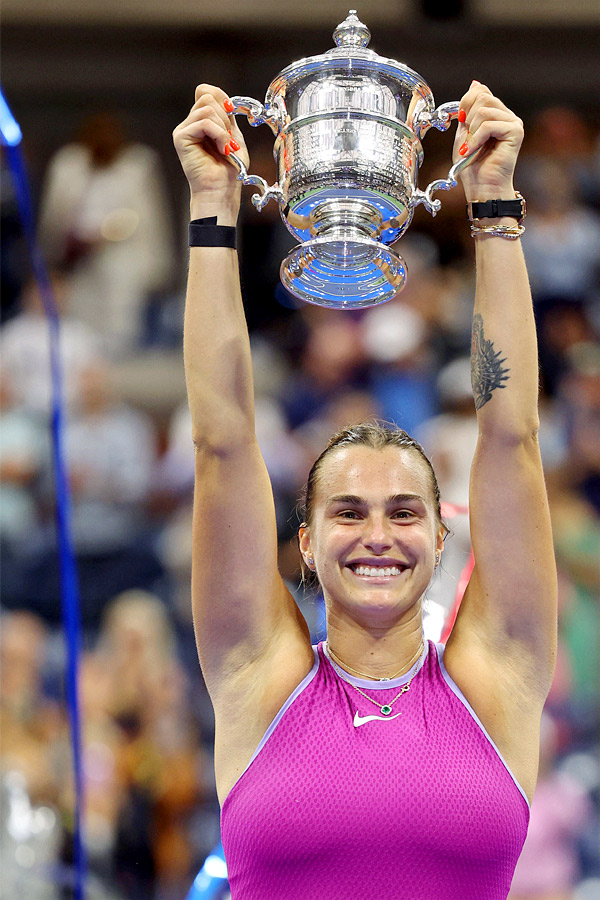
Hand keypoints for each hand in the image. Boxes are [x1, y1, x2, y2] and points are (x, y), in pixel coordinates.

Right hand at [173, 84, 249, 221]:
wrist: (222, 191)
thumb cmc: (229, 170)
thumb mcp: (233, 135)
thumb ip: (227, 115)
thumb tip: (224, 99)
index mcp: (201, 121)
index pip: (206, 91)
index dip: (222, 99)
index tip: (232, 116)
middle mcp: (189, 124)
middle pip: (206, 97)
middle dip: (225, 117)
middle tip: (228, 140)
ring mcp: (183, 130)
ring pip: (206, 108)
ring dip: (223, 128)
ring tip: (225, 147)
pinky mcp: (180, 138)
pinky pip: (203, 122)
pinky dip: (219, 134)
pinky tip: (222, 149)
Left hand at [454, 81, 523, 201]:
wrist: (482, 189)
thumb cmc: (473, 167)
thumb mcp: (464, 134)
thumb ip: (468, 111)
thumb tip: (475, 83)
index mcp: (496, 114)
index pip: (481, 91)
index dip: (466, 103)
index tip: (461, 123)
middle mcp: (507, 116)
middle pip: (482, 97)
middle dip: (468, 119)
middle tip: (468, 140)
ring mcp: (514, 122)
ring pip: (484, 110)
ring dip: (471, 132)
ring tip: (471, 148)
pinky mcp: (516, 131)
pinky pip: (489, 124)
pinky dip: (476, 138)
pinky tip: (473, 150)